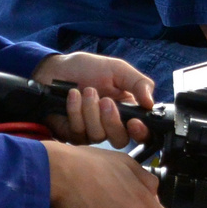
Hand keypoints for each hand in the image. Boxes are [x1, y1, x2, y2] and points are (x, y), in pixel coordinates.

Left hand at [31, 53, 153, 147]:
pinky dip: (75, 111)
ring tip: (85, 91)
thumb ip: (139, 83)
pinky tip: (72, 95)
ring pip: (98, 135)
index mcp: (128, 110)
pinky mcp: (72, 134)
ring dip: (90, 111)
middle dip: (111, 121)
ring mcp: (92, 131)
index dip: (141, 132)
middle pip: (120, 139)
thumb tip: (151, 104)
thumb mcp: (118, 69)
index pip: (142, 132)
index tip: (134, 122)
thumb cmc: (88, 68)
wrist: (55, 69)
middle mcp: (112, 125)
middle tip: (104, 100)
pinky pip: (78, 132)